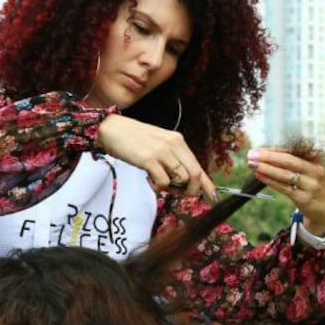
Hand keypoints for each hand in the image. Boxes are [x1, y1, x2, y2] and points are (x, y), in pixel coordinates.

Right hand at [97, 115, 217, 200]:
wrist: (111, 129)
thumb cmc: (134, 139)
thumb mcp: (159, 145)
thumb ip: (172, 159)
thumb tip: (185, 180)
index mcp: (178, 141)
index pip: (198, 165)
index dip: (206, 183)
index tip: (212, 195)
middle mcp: (173, 144)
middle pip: (194, 174)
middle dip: (191, 190)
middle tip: (179, 194)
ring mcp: (161, 151)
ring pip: (181, 179)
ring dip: (173, 189)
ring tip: (160, 184)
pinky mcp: (148, 159)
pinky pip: (163, 181)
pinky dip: (158, 187)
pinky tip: (150, 181)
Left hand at [247, 148, 324, 235]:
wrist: (324, 209)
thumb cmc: (311, 186)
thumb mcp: (308, 171)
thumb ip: (292, 162)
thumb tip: (267, 153)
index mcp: (314, 162)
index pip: (291, 153)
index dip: (273, 151)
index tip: (257, 150)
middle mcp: (314, 172)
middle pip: (288, 161)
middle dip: (268, 157)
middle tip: (251, 155)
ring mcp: (310, 186)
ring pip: (285, 175)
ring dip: (266, 169)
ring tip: (252, 165)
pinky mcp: (304, 199)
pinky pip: (284, 188)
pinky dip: (271, 181)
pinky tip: (260, 176)